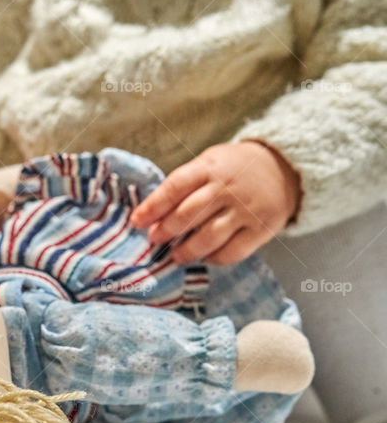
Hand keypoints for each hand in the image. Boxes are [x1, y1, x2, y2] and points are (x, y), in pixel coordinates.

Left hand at [130, 141, 300, 264]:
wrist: (285, 167)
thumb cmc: (234, 169)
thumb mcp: (209, 164)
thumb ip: (184, 186)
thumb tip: (152, 217)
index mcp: (209, 167)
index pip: (175, 187)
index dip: (152, 207)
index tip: (137, 222)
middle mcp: (228, 188)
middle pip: (189, 214)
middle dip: (166, 230)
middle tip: (154, 239)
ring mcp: (247, 209)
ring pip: (209, 237)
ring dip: (187, 251)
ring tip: (176, 256)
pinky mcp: (263, 229)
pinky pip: (233, 252)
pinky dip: (215, 258)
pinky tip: (205, 257)